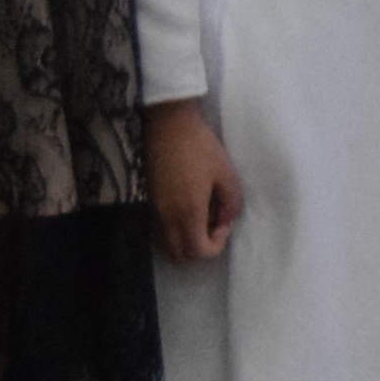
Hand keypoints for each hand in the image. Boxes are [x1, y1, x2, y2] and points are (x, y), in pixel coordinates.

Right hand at [147, 98, 242, 262]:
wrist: (168, 124)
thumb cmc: (200, 145)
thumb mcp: (226, 172)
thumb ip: (231, 201)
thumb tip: (226, 219)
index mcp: (188, 211)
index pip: (198, 251)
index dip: (215, 246)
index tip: (224, 223)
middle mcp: (167, 217)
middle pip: (180, 256)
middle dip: (200, 249)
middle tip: (213, 226)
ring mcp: (154, 210)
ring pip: (166, 246)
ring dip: (185, 243)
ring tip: (200, 219)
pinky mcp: (148, 201)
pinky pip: (158, 232)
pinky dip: (173, 233)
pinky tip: (186, 211)